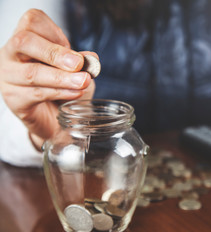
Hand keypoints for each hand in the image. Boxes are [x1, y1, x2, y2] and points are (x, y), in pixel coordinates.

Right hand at [0, 9, 96, 149]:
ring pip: (32, 73)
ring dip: (62, 78)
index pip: (32, 21)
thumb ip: (82, 61)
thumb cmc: (62, 88)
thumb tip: (90, 58)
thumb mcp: (76, 69)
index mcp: (26, 39)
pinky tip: (76, 93)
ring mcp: (8, 77)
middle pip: (24, 42)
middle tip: (78, 64)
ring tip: (83, 81)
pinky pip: (36, 94)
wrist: (55, 118)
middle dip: (55, 53)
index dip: (54, 32)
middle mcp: (11, 54)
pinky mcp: (14, 100)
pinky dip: (60, 93)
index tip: (71, 47)